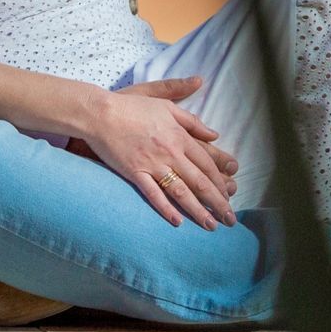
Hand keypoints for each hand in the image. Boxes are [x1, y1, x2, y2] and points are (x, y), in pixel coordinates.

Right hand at [73, 77, 238, 228]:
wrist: (101, 113)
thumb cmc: (133, 106)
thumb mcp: (166, 105)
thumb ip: (192, 121)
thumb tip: (214, 134)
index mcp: (179, 136)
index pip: (207, 163)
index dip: (220, 181)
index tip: (229, 195)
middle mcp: (170, 152)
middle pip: (200, 181)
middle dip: (217, 202)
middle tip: (230, 219)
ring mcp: (153, 164)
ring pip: (181, 192)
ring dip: (198, 210)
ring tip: (211, 226)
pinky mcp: (135, 173)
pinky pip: (154, 195)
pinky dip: (166, 209)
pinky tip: (178, 222)